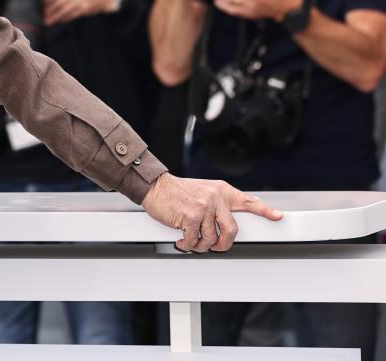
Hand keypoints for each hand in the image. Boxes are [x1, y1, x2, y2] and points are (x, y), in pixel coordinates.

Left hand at [43, 0, 124, 25]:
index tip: (43, 3)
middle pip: (58, 1)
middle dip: (49, 10)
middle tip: (44, 14)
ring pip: (64, 10)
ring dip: (55, 16)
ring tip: (49, 21)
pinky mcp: (86, 8)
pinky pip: (72, 14)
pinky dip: (65, 18)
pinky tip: (60, 20)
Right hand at [142, 172, 282, 251]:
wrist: (155, 187)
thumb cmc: (178, 191)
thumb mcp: (204, 190)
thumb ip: (218, 202)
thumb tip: (229, 219)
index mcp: (221, 191)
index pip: (248, 201)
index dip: (264, 210)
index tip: (278, 217)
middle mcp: (215, 198)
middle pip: (231, 230)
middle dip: (224, 244)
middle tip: (216, 246)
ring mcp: (203, 207)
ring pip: (211, 238)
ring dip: (200, 245)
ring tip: (192, 240)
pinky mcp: (190, 217)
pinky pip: (194, 240)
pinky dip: (187, 245)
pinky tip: (182, 241)